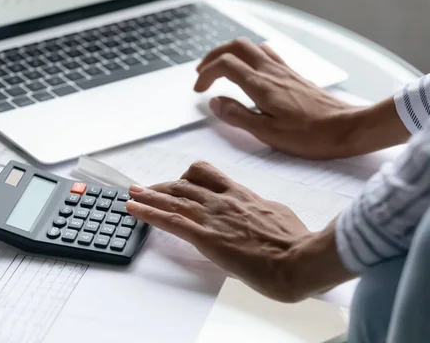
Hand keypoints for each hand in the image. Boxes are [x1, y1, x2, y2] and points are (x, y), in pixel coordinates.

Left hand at [126, 161, 352, 301]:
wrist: (302, 258)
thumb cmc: (297, 242)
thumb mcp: (279, 215)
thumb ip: (263, 210)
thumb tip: (261, 212)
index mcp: (242, 195)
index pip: (208, 176)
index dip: (187, 177)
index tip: (177, 179)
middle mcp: (223, 200)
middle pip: (185, 184)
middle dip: (163, 186)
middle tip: (146, 188)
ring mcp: (213, 217)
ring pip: (173, 199)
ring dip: (148, 195)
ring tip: (132, 193)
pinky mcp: (207, 237)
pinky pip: (171, 221)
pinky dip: (148, 213)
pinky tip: (133, 209)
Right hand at [195, 38, 409, 158]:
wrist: (347, 127)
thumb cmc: (309, 135)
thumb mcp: (267, 132)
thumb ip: (237, 116)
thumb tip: (215, 103)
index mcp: (261, 85)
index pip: (225, 64)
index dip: (206, 73)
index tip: (199, 90)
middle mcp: (271, 72)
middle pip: (236, 46)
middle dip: (213, 55)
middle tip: (202, 73)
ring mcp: (284, 70)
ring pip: (251, 46)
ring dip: (230, 53)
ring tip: (220, 70)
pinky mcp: (293, 75)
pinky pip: (267, 54)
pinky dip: (250, 56)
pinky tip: (249, 70)